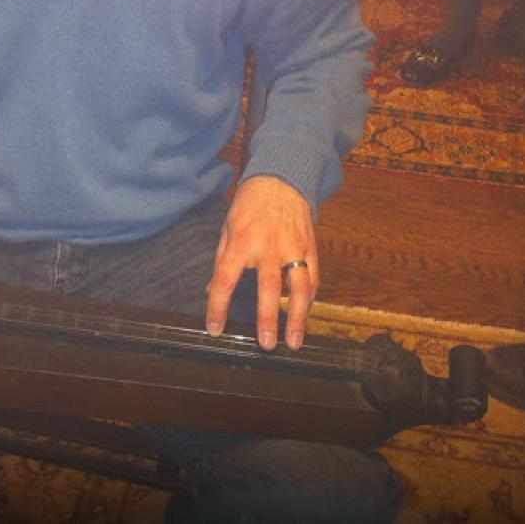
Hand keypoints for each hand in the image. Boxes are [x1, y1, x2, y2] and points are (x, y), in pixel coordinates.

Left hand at [206, 176, 317, 350]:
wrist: (281, 179)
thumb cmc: (249, 204)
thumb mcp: (227, 227)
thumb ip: (221, 260)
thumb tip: (212, 290)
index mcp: (241, 242)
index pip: (225, 280)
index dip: (217, 307)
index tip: (215, 329)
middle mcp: (268, 247)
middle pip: (268, 288)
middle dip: (267, 319)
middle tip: (266, 344)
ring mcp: (292, 248)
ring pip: (298, 287)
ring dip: (298, 317)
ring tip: (294, 341)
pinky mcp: (310, 247)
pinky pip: (312, 277)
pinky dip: (309, 298)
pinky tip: (305, 313)